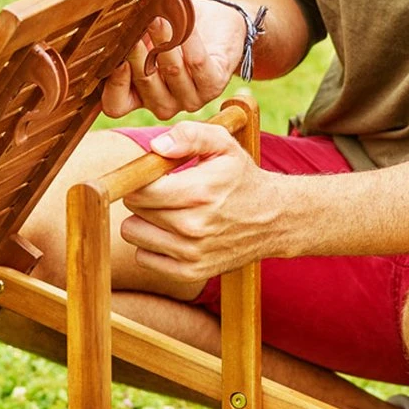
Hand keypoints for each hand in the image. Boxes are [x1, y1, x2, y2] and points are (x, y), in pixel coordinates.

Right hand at [101, 0, 246, 119]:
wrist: (216, 22)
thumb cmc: (172, 29)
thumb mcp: (144, 38)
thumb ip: (127, 43)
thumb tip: (111, 34)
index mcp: (138, 97)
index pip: (116, 106)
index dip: (114, 86)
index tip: (117, 59)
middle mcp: (163, 104)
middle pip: (145, 83)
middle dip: (138, 53)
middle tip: (134, 27)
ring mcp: (190, 99)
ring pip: (171, 71)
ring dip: (163, 41)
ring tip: (157, 19)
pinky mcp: (214, 85)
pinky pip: (197, 63)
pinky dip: (188, 41)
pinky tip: (184, 24)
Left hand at [119, 121, 283, 285]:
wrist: (274, 219)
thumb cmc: (241, 178)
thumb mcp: (223, 145)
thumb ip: (190, 135)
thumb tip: (157, 146)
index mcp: (199, 192)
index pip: (140, 190)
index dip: (139, 179)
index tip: (150, 177)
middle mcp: (194, 226)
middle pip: (134, 210)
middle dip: (144, 198)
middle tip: (165, 193)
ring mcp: (192, 253)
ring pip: (133, 234)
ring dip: (144, 222)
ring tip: (168, 213)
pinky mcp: (190, 273)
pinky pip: (144, 258)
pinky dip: (152, 246)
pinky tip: (172, 234)